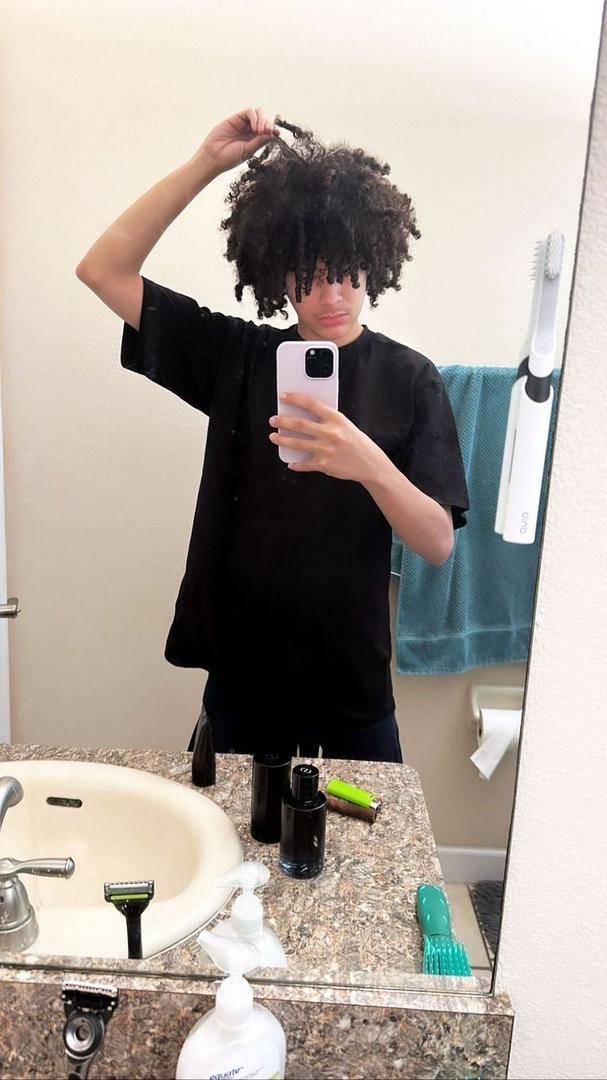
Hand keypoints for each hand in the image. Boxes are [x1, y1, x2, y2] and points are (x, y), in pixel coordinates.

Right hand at [198, 107, 278, 173]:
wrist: (213, 157)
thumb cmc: (229, 158)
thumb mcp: (248, 151)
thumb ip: (259, 142)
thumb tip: (273, 134)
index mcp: (255, 141)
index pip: (268, 131)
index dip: (273, 130)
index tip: (277, 133)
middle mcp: (250, 132)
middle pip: (264, 121)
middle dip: (268, 124)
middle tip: (266, 132)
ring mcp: (243, 125)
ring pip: (258, 114)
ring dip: (262, 120)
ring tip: (259, 131)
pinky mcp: (236, 119)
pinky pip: (249, 112)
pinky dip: (254, 117)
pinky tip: (254, 128)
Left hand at [269, 393, 385, 483]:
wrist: (370, 463)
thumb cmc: (356, 442)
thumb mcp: (345, 425)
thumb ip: (327, 420)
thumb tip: (304, 416)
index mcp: (336, 419)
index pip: (311, 404)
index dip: (295, 399)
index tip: (283, 397)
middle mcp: (330, 433)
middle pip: (299, 424)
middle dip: (282, 421)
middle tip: (273, 420)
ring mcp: (326, 450)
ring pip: (297, 444)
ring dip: (282, 440)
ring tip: (274, 437)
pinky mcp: (324, 465)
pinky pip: (304, 464)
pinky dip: (295, 464)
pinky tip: (290, 462)